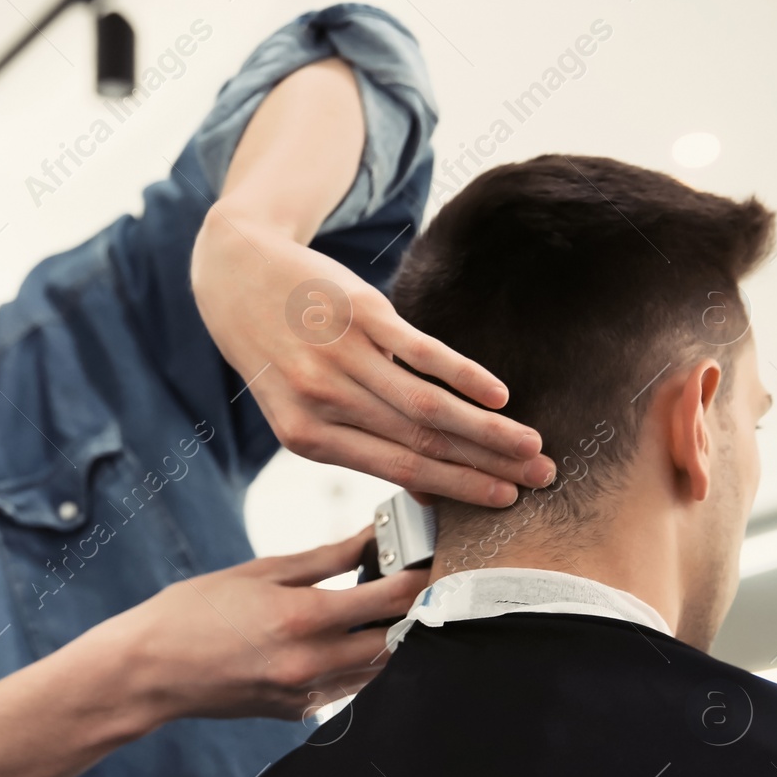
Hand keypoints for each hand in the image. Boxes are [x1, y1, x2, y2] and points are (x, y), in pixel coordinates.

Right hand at [85, 526, 428, 726]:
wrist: (150, 672)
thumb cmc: (192, 612)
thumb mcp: (258, 572)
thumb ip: (322, 559)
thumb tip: (368, 540)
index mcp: (302, 618)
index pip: (388, 598)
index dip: (419, 576)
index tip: (432, 558)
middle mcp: (311, 661)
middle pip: (397, 639)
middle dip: (415, 610)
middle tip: (423, 583)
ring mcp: (306, 692)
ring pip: (379, 669)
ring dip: (393, 638)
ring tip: (390, 607)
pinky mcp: (297, 710)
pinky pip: (349, 686)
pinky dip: (361, 661)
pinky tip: (351, 637)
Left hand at [192, 215, 555, 506]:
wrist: (237, 274)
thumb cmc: (277, 351)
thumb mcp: (297, 408)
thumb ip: (358, 445)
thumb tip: (427, 489)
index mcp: (306, 436)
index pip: (397, 469)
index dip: (456, 487)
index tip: (504, 501)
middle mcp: (323, 401)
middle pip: (420, 441)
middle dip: (486, 465)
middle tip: (540, 478)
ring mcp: (342, 355)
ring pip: (427, 404)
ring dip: (487, 429)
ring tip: (532, 443)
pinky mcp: (360, 312)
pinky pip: (421, 351)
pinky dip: (465, 374)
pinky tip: (499, 394)